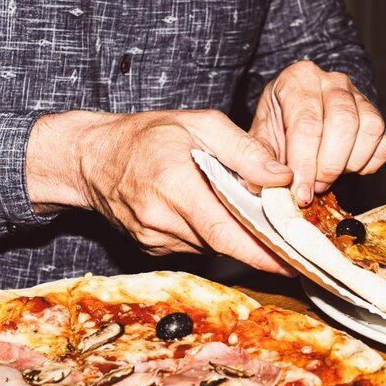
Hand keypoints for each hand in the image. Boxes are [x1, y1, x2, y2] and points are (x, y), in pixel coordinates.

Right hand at [26, 109, 294, 273]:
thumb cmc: (146, 135)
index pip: (226, 230)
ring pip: (212, 246)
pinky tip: (212, 213)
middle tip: (293, 246)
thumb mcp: (200, 124)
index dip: (262, 251)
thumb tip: (282, 177)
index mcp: (174, 184)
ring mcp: (154, 239)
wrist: (92, 158)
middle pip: (223, 243)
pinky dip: (213, 234)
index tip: (293, 262)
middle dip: (259, 244)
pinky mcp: (152, 249)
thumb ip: (244, 150)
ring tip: (250, 214)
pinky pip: (196, 246)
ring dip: (235, 235)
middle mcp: (161, 219)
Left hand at [250, 60, 385, 205]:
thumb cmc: (278, 126)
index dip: (304, 164)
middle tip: (314, 186)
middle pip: (344, 123)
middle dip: (329, 165)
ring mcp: (359, 96)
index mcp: (299, 79)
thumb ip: (259, 160)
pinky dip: (366, 164)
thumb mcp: (260, 139)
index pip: (307, 124)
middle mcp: (333, 81)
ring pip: (370, 130)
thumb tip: (276, 182)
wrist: (296, 117)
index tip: (300, 192)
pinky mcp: (378, 116)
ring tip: (326, 175)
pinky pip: (384, 145)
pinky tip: (344, 167)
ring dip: (349, 163)